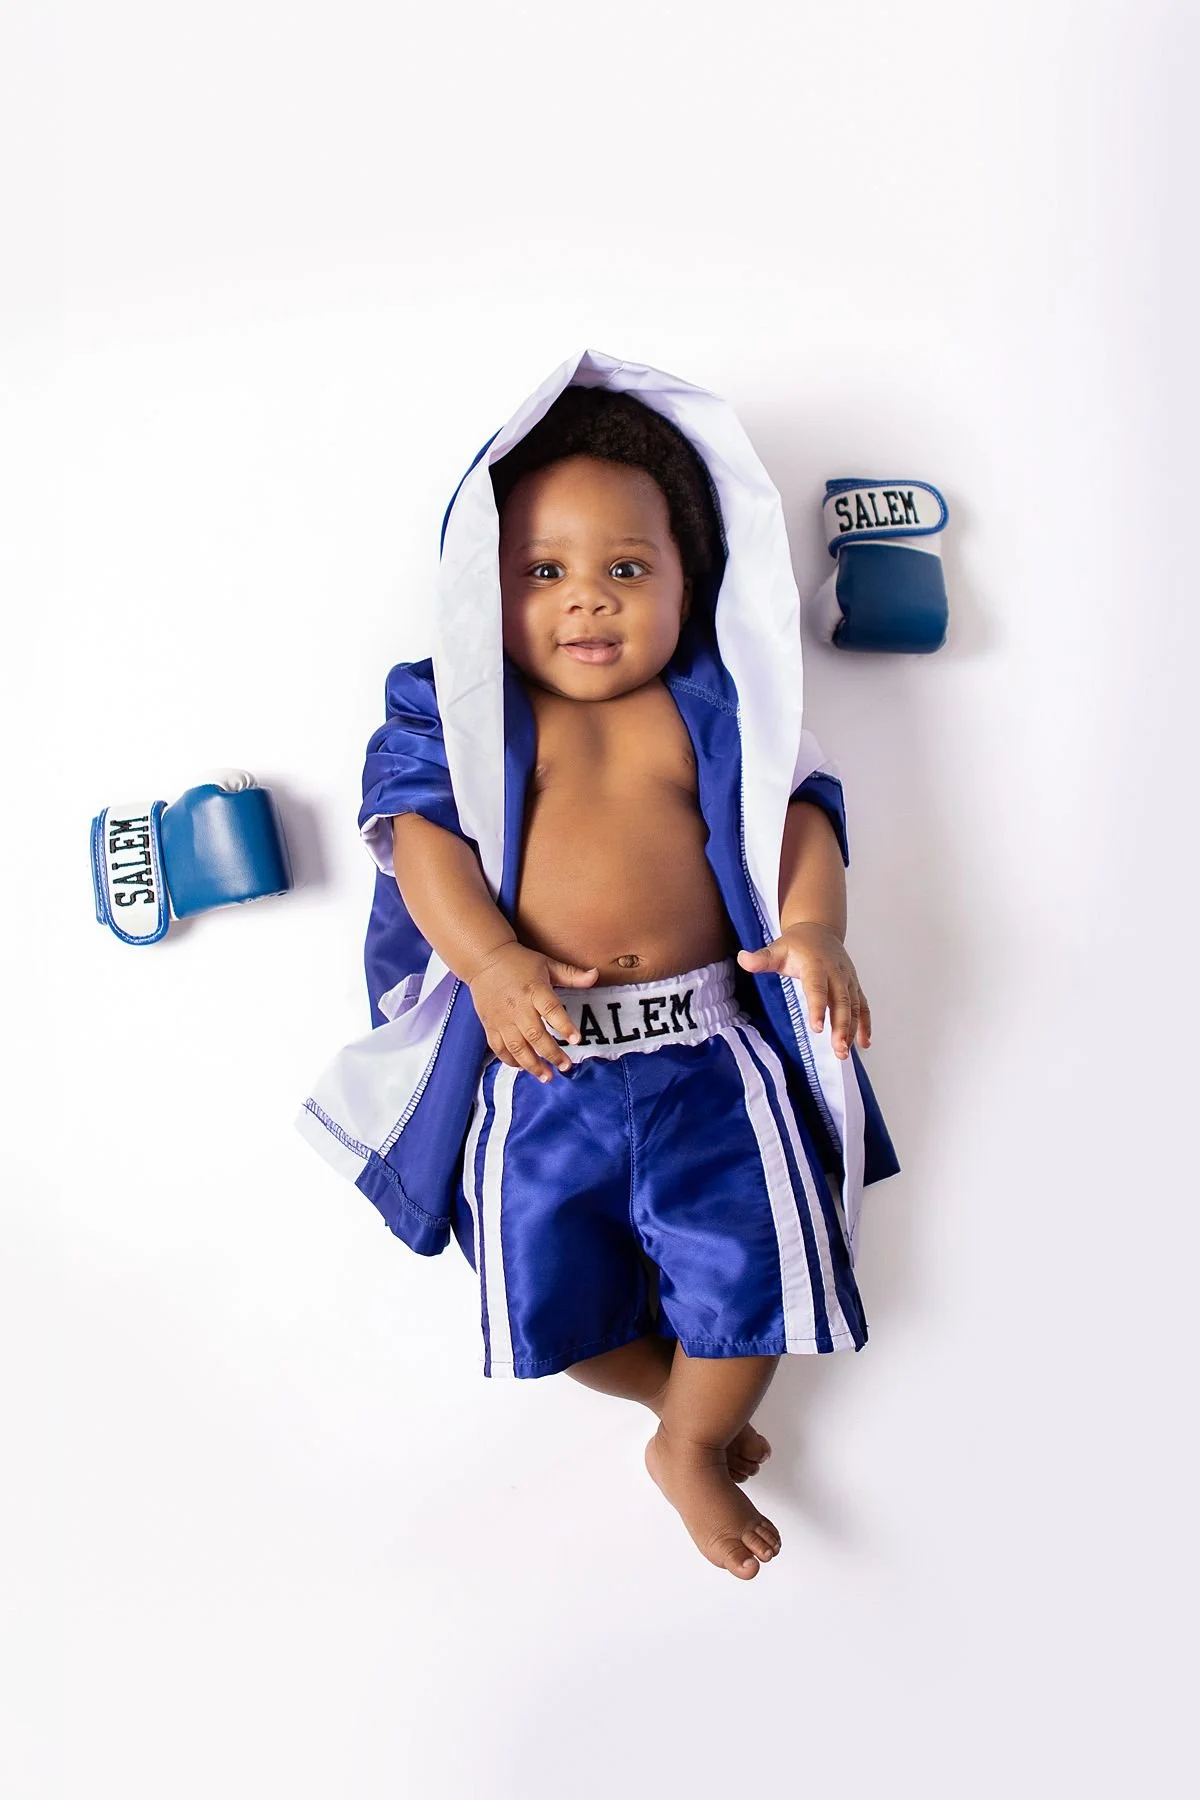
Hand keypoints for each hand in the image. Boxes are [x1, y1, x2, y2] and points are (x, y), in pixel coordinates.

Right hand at [467, 941, 599, 1081]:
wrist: (484, 960)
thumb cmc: (519, 962)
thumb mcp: (547, 964)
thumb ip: (572, 974)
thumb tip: (596, 975)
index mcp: (534, 990)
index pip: (551, 1009)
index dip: (564, 1025)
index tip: (577, 1040)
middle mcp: (518, 1007)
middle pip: (535, 1035)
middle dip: (551, 1054)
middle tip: (566, 1066)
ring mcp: (502, 1019)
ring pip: (517, 1047)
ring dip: (532, 1064)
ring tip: (547, 1077)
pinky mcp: (490, 1026)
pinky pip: (499, 1048)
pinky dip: (511, 1061)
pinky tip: (523, 1067)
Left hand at [737, 923, 871, 1060]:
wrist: (819, 929)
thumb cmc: (796, 944)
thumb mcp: (777, 949)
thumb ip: (761, 958)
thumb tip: (742, 959)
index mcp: (816, 965)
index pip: (817, 988)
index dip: (818, 1008)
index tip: (817, 1028)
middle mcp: (836, 973)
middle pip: (841, 1001)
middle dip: (841, 1026)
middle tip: (838, 1048)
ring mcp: (848, 980)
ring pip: (854, 1006)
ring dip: (852, 1029)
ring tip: (845, 1052)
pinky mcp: (854, 986)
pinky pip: (863, 1006)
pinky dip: (865, 1024)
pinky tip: (864, 1043)